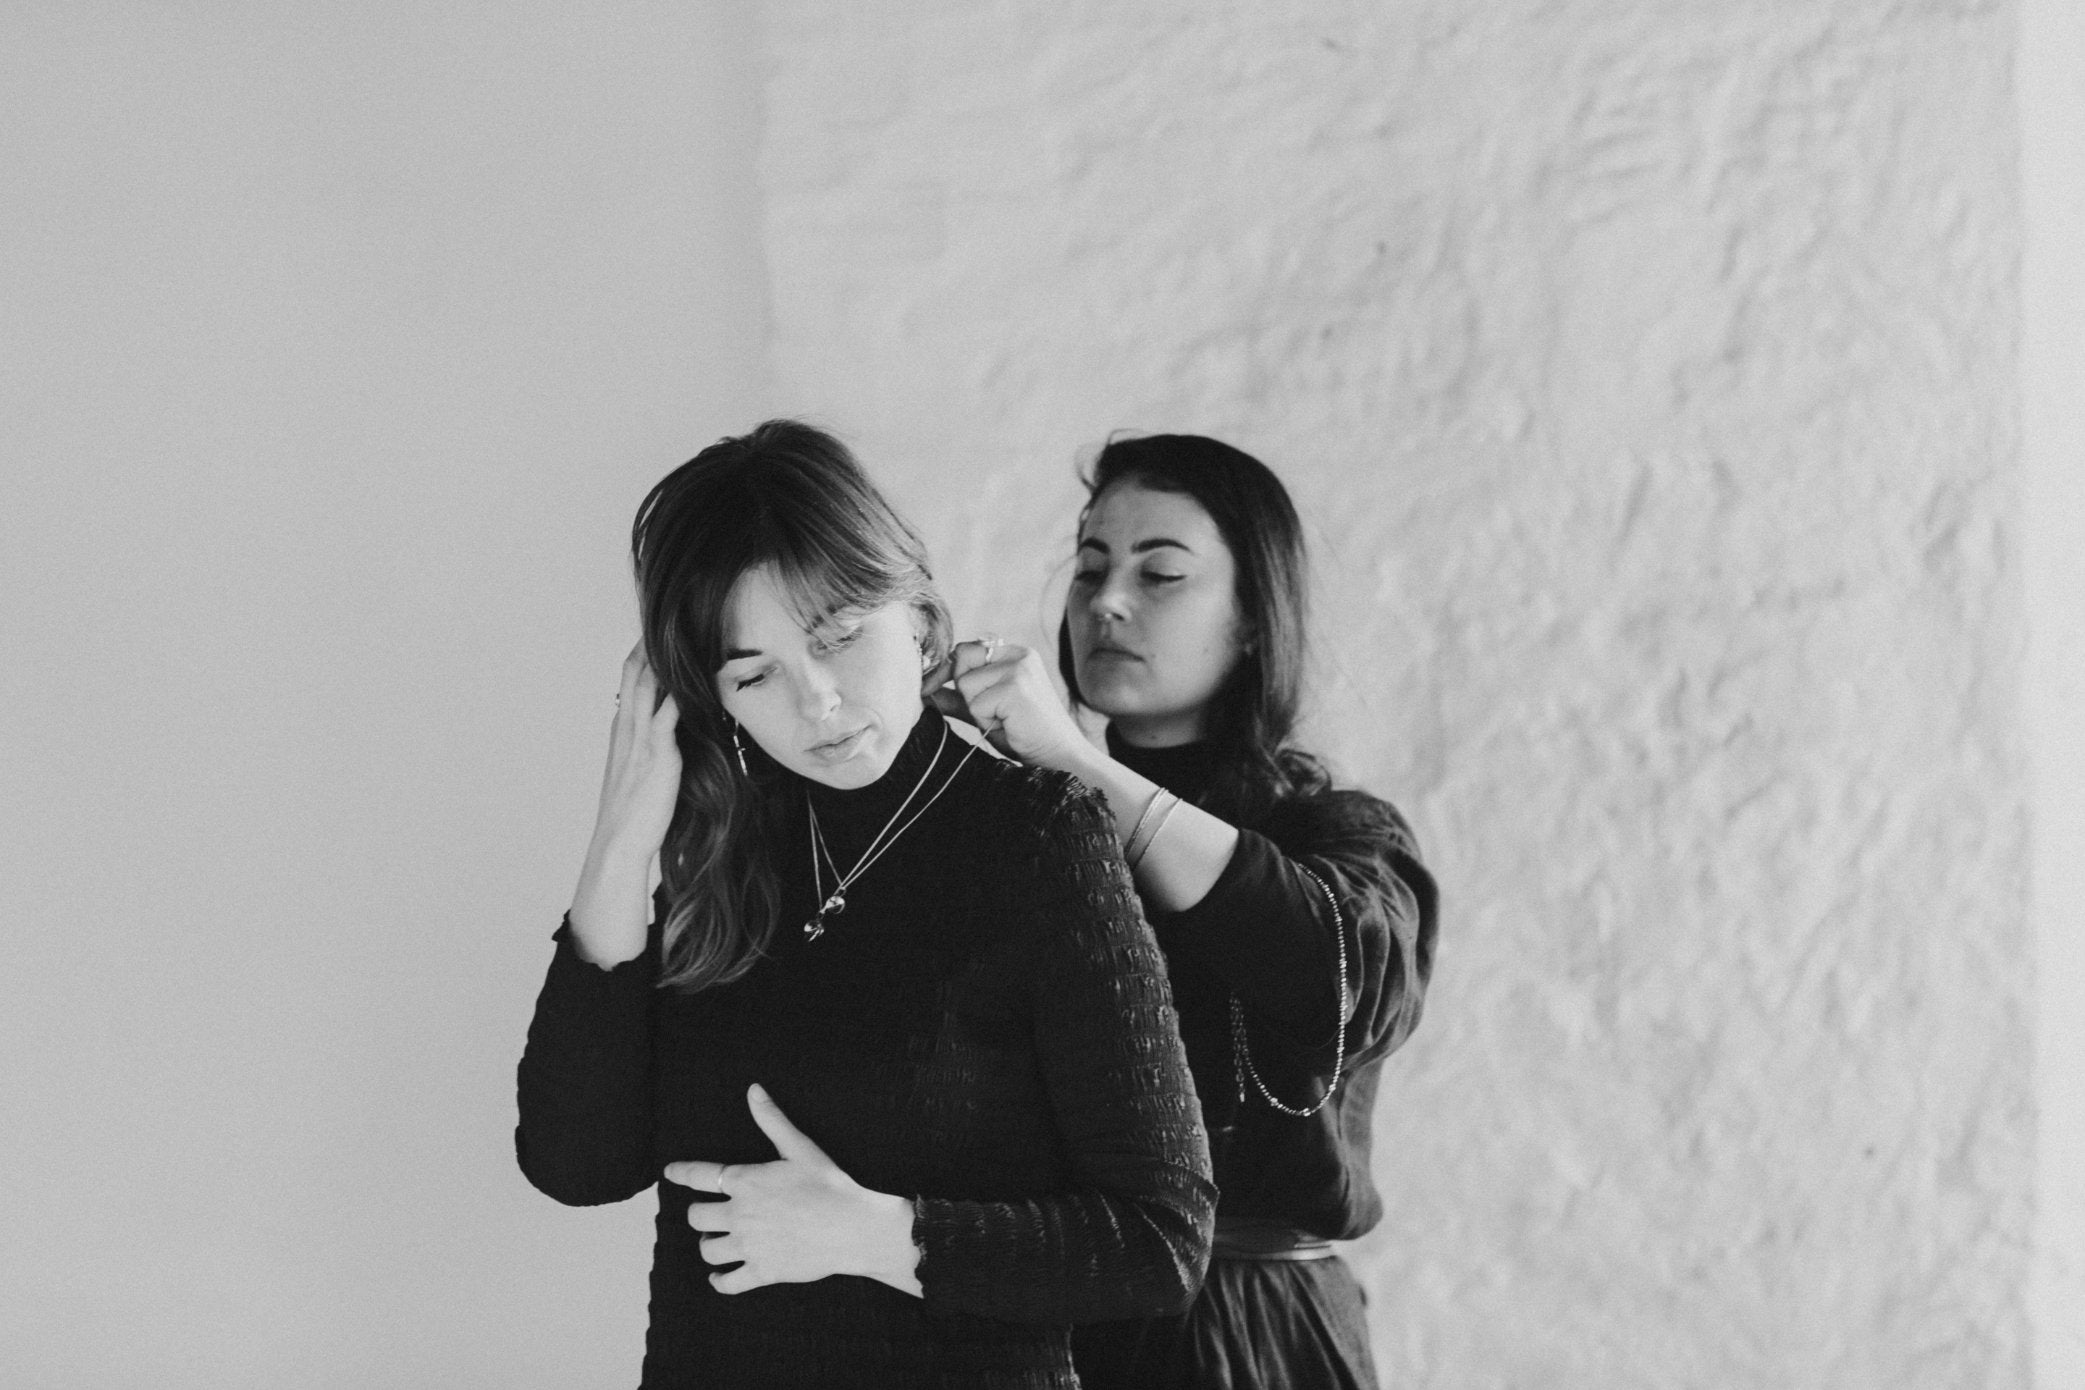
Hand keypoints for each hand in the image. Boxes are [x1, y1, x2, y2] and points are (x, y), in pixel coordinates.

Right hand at [588, 644, 682, 863]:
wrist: (618, 844)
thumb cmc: (631, 816)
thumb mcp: (636, 773)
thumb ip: (649, 749)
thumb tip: (666, 734)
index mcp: (622, 732)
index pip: (631, 680)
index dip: (642, 653)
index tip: (657, 631)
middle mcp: (628, 729)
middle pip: (637, 672)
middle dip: (651, 643)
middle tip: (669, 615)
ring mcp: (642, 741)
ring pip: (651, 686)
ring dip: (665, 659)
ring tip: (683, 631)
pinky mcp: (659, 756)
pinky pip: (670, 715)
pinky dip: (682, 694)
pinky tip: (698, 678)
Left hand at [663, 1084, 920, 1296]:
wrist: (853, 1228)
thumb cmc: (828, 1185)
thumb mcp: (800, 1148)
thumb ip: (772, 1120)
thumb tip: (753, 1089)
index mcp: (746, 1182)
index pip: (699, 1176)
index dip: (680, 1173)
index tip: (670, 1172)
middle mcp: (740, 1214)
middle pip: (696, 1217)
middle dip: (698, 1214)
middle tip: (708, 1214)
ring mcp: (749, 1246)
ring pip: (707, 1249)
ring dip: (708, 1244)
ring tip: (717, 1241)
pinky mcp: (761, 1272)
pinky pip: (727, 1282)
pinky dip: (719, 1280)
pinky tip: (720, 1276)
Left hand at [926, 638, 1093, 773]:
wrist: (1058, 758)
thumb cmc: (1024, 735)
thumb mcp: (987, 711)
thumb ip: (961, 697)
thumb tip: (926, 691)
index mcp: (1015, 654)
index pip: (967, 648)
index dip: (949, 669)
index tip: (931, 688)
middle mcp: (1019, 654)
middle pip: (962, 657)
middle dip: (966, 690)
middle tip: (994, 712)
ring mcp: (1020, 668)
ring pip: (966, 683)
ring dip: (978, 709)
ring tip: (1005, 720)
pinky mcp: (1016, 686)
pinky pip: (976, 703)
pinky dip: (986, 721)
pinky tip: (1010, 725)